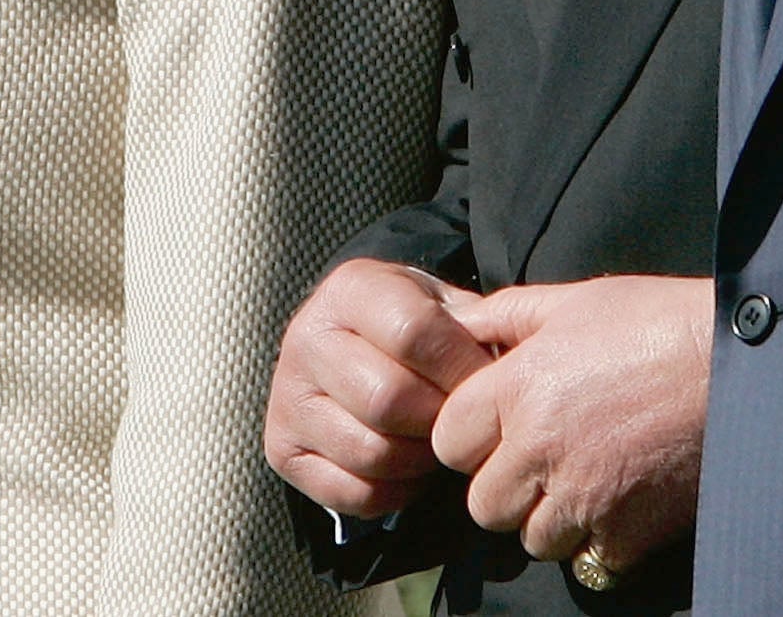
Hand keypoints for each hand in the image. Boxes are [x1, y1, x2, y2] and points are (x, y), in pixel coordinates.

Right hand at [265, 259, 498, 516]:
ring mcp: (287, 396)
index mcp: (349, 290)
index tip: (487, 383)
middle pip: (388, 400)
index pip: (413, 333)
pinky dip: (394, 492)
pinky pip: (352, 492)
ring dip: (419, 459)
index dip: (461, 367)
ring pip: (371, 452)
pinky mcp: (281, 447)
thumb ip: (473, 325)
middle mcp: (306, 338)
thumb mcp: (439, 302)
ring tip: (433, 440)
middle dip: (438, 420)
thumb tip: (501, 366)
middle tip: (459, 420)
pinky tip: (407, 467)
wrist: (350, 344)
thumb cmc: (409, 324)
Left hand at [427, 274, 713, 576]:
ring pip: (532, 538)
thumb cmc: (660, 320)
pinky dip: (601, 539)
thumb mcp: (577, 300)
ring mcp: (585, 498)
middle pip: (483, 504)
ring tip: (585, 478)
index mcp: (519, 387)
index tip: (500, 425)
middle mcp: (541, 448)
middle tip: (541, 458)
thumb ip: (508, 315)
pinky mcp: (630, 532)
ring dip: (550, 517)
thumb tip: (459, 326)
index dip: (471, 435)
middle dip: (506, 485)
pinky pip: (589, 558)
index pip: (449, 441)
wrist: (743, 365)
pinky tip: (623, 500)